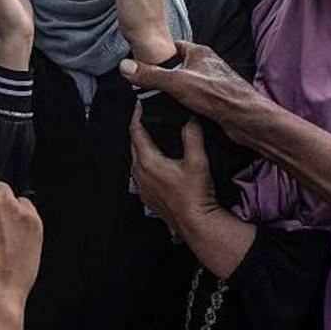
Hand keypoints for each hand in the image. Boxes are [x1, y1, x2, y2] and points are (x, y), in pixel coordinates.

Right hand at [119, 41, 272, 146]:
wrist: (244, 119)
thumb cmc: (217, 95)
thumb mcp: (177, 82)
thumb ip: (150, 75)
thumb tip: (125, 67)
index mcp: (199, 52)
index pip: (172, 46)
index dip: (156, 54)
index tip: (141, 63)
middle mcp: (205, 64)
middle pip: (176, 65)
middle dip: (162, 75)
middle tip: (146, 84)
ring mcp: (210, 81)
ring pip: (184, 82)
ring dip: (172, 90)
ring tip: (158, 98)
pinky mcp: (212, 97)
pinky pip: (191, 95)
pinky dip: (182, 101)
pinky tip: (175, 109)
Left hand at [129, 107, 218, 236]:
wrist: (196, 223)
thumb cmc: (195, 195)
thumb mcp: (197, 161)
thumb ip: (192, 136)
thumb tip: (190, 120)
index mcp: (148, 162)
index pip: (136, 132)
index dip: (136, 116)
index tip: (139, 106)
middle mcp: (140, 174)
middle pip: (133, 145)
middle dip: (138, 131)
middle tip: (146, 120)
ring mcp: (142, 186)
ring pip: (136, 160)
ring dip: (141, 148)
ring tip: (151, 139)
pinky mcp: (147, 196)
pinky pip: (140, 175)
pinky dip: (145, 164)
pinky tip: (156, 164)